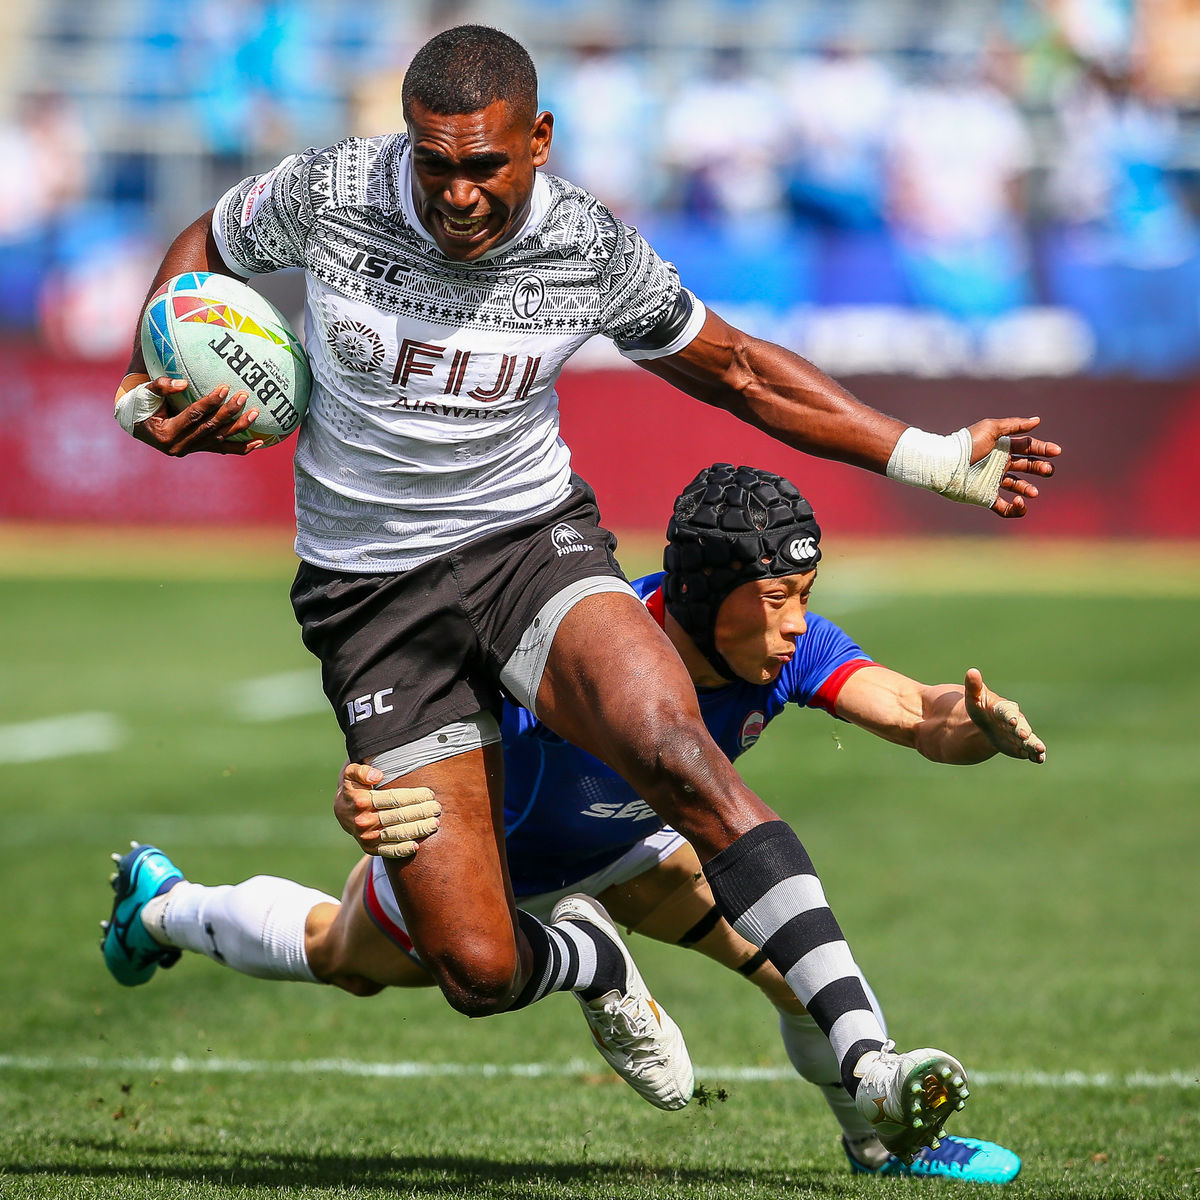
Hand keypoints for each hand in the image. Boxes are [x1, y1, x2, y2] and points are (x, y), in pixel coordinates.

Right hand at [132, 377, 264, 455]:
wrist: (136, 424)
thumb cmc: (139, 403)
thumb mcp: (144, 393)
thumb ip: (161, 386)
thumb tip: (183, 383)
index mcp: (166, 433)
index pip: (193, 416)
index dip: (210, 403)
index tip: (224, 388)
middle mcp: (180, 446)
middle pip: (210, 428)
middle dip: (229, 412)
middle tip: (243, 396)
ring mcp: (191, 450)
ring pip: (219, 440)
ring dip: (240, 428)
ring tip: (255, 414)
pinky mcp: (199, 449)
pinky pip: (223, 449)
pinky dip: (241, 447)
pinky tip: (259, 442)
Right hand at [334, 761, 441, 857]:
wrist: (342, 812)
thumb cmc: (354, 788)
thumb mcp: (352, 774)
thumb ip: (362, 771)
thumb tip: (377, 776)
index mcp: (362, 801)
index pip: (394, 799)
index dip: (414, 797)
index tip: (429, 794)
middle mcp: (364, 821)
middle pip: (399, 816)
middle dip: (421, 812)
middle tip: (436, 808)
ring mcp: (367, 836)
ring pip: (397, 833)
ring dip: (418, 829)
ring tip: (434, 823)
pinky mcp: (369, 848)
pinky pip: (388, 851)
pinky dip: (402, 850)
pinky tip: (417, 845)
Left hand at [964, 668, 1045, 762]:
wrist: (988, 723)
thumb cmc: (981, 708)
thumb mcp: (974, 698)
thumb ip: (973, 687)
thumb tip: (972, 671)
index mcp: (1004, 708)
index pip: (1008, 712)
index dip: (1010, 716)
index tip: (1012, 721)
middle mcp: (1016, 721)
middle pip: (1022, 726)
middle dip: (1023, 731)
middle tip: (1024, 736)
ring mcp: (1020, 734)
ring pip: (1029, 739)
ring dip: (1034, 744)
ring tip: (1040, 750)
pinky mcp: (1021, 746)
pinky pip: (1029, 750)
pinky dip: (1035, 755)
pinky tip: (1040, 759)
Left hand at [966, 416, 1061, 518]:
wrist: (947, 463)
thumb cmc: (967, 444)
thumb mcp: (991, 429)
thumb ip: (1014, 425)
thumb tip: (1037, 421)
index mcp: (1002, 448)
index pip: (1028, 447)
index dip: (1043, 449)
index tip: (1056, 452)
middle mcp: (1000, 464)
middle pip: (1027, 466)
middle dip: (1040, 468)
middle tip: (1048, 470)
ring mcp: (993, 481)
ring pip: (1018, 487)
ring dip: (1028, 489)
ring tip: (1033, 492)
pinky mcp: (986, 497)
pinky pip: (1004, 507)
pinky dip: (1015, 508)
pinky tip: (1018, 502)